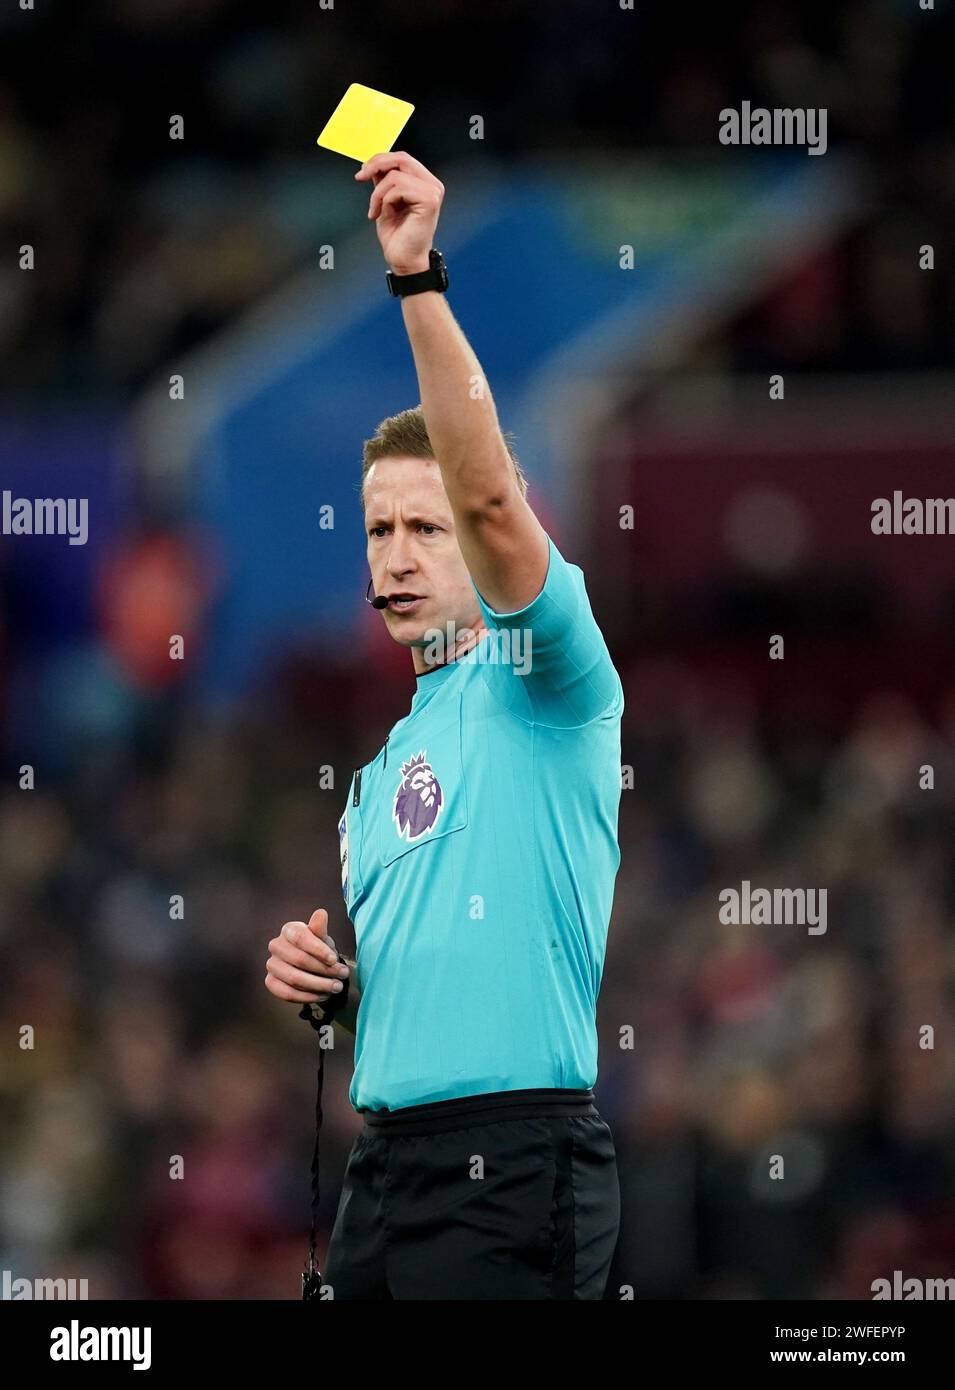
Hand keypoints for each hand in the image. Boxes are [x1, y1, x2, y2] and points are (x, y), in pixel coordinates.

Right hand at [265, 907, 350, 1005]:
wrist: (312, 966)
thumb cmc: (318, 949)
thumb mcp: (322, 938)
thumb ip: (320, 928)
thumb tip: (321, 913)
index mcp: (288, 929)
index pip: (300, 938)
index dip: (318, 950)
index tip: (334, 959)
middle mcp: (276, 945)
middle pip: (299, 960)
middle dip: (324, 970)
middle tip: (342, 975)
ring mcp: (271, 964)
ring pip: (294, 979)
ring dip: (319, 985)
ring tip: (336, 987)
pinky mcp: (270, 982)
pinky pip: (287, 993)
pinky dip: (308, 997)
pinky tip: (323, 995)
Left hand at [355, 151, 443, 274]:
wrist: (403, 260)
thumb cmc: (397, 236)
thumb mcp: (386, 201)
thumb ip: (384, 181)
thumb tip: (374, 165)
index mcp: (424, 183)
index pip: (402, 158)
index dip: (380, 160)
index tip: (362, 172)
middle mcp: (432, 185)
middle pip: (401, 158)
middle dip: (376, 165)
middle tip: (360, 177)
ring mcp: (432, 192)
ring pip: (395, 176)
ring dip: (377, 193)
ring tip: (375, 211)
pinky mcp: (429, 201)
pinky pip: (398, 188)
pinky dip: (384, 200)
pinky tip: (381, 215)